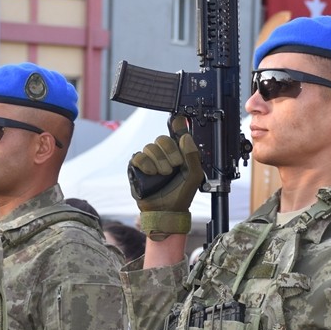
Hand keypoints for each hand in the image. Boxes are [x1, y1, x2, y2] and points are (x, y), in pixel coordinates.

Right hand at [127, 117, 202, 238]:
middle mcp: (163, 154)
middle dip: (170, 151)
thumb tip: (185, 136)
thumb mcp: (194, 175)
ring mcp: (149, 160)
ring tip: (164, 174)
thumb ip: (193, 155)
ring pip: (150, 147)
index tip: (178, 117)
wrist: (167, 212)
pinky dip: (146, 164)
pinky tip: (152, 173)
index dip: (177, 124)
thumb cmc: (181, 195)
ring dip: (159, 161)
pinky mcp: (136, 168)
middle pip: (162, 139)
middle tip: (175, 166)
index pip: (177, 133)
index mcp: (178, 153)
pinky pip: (138, 156)